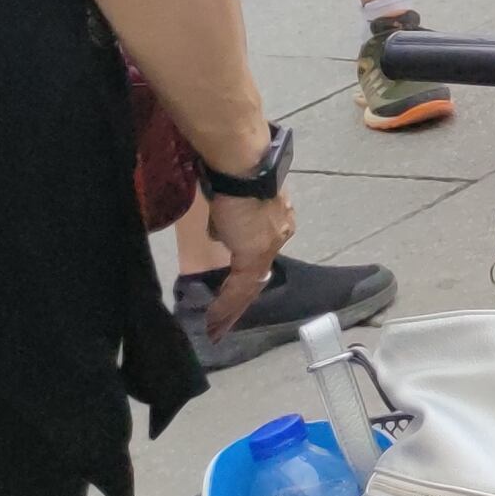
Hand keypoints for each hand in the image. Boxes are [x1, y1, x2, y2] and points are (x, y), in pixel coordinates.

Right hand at [199, 186, 295, 337]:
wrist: (244, 167)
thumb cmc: (235, 177)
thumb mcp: (232, 205)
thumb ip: (231, 224)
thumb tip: (223, 236)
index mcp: (276, 222)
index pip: (260, 257)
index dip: (247, 277)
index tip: (235, 292)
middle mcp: (279, 235)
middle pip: (257, 276)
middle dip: (239, 302)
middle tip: (223, 325)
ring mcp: (269, 246)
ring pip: (249, 285)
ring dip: (231, 309)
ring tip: (216, 328)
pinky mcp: (256, 254)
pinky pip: (240, 286)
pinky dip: (226, 304)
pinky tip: (215, 319)